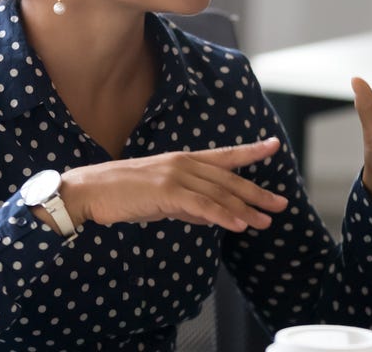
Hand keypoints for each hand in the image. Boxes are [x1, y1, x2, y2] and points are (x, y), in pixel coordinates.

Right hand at [59, 138, 288, 231]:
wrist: (90, 191)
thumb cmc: (124, 194)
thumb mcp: (163, 197)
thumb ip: (188, 203)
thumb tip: (211, 215)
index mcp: (184, 160)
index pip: (225, 155)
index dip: (251, 151)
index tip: (273, 146)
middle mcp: (184, 163)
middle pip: (229, 179)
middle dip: (257, 193)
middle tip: (280, 204)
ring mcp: (176, 175)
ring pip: (219, 193)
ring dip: (245, 209)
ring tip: (265, 221)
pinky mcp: (166, 191)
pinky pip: (201, 206)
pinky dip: (222, 215)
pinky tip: (238, 225)